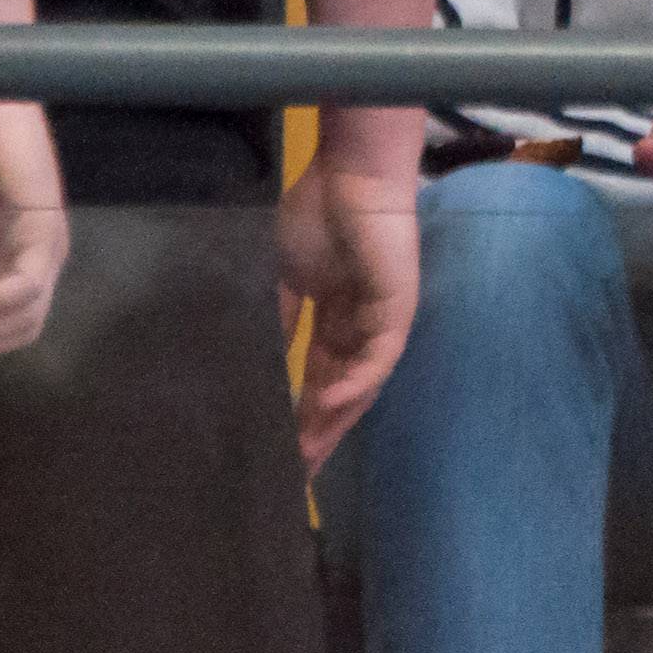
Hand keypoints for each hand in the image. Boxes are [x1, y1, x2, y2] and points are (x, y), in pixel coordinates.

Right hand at [277, 156, 420, 472]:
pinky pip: (378, 358)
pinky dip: (356, 382)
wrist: (349, 177)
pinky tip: (329, 402)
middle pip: (342, 394)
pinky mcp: (397, 312)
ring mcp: (382, 323)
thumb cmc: (316, 216)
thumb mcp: (283, 277)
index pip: (319, 378)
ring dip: (337, 419)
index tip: (281, 451)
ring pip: (363, 386)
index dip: (301, 415)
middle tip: (296, 474)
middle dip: (320, 432)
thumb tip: (254, 366)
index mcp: (335, 320)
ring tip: (309, 452)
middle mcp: (361, 330)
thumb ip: (277, 320)